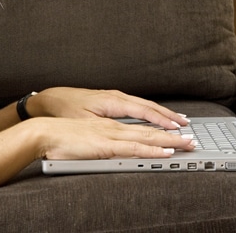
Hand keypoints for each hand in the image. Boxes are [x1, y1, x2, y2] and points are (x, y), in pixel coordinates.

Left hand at [27, 87, 188, 130]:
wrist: (48, 99)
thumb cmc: (64, 110)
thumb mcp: (85, 123)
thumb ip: (106, 130)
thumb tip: (125, 138)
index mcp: (112, 101)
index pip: (144, 112)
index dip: (162, 123)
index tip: (177, 130)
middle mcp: (115, 96)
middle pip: (148, 107)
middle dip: (169, 117)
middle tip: (187, 126)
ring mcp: (113, 97)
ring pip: (143, 105)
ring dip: (162, 114)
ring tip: (178, 121)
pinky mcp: (110, 100)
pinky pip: (136, 105)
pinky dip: (150, 111)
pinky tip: (155, 116)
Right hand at [30, 116, 194, 159]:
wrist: (43, 131)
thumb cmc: (59, 135)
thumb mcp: (85, 137)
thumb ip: (100, 141)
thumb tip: (111, 148)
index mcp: (109, 124)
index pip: (140, 124)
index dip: (160, 127)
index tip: (176, 131)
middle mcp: (114, 125)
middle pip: (149, 128)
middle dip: (172, 133)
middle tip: (192, 137)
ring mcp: (111, 134)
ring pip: (146, 136)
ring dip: (169, 140)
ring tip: (187, 143)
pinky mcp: (106, 145)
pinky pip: (134, 147)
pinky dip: (152, 149)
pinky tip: (164, 151)